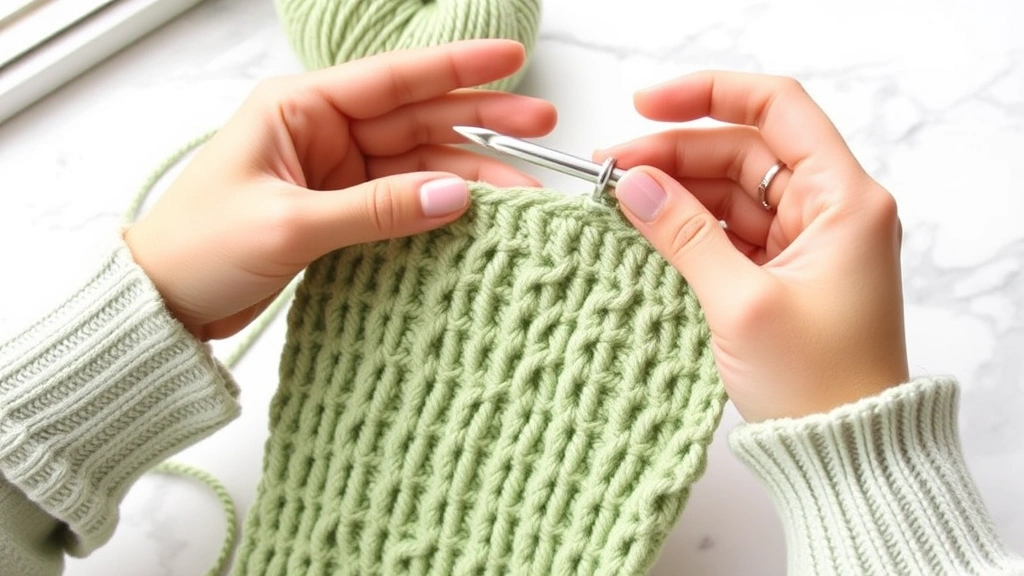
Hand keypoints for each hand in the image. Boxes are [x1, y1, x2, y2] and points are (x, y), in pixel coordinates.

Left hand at [125, 40, 555, 340]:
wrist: (166, 303)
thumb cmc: (198, 246)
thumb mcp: (290, 223)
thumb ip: (376, 208)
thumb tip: (454, 197)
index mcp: (300, 108)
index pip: (392, 77)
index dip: (457, 67)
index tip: (511, 59)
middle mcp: (322, 132)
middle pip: (417, 118)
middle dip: (480, 122)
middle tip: (540, 127)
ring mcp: (335, 172)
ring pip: (418, 163)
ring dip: (469, 174)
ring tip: (522, 190)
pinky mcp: (340, 211)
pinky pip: (403, 200)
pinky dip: (439, 207)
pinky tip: (478, 213)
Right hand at [599, 71, 907, 421]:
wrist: (845, 453)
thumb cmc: (820, 384)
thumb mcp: (741, 302)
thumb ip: (684, 234)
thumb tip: (634, 185)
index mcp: (844, 201)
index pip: (777, 109)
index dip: (709, 94)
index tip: (646, 106)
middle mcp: (830, 210)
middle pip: (743, 152)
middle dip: (675, 154)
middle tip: (611, 170)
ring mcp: (805, 242)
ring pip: (731, 191)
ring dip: (675, 191)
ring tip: (617, 201)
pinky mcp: (783, 272)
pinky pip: (728, 231)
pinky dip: (688, 228)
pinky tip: (645, 231)